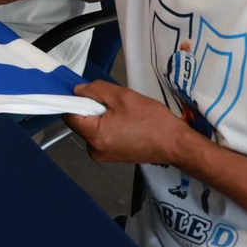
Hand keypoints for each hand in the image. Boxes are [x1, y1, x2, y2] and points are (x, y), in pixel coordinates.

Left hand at [64, 81, 194, 165]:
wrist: (176, 144)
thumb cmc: (153, 121)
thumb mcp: (123, 96)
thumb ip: (96, 90)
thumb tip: (78, 91)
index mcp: (95, 136)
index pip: (70, 115)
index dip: (75, 101)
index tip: (87, 93)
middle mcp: (95, 150)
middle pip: (81, 122)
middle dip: (93, 108)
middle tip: (115, 103)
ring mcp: (103, 155)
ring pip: (92, 128)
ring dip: (103, 116)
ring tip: (125, 114)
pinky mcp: (112, 156)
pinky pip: (102, 135)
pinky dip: (109, 125)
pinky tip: (127, 122)